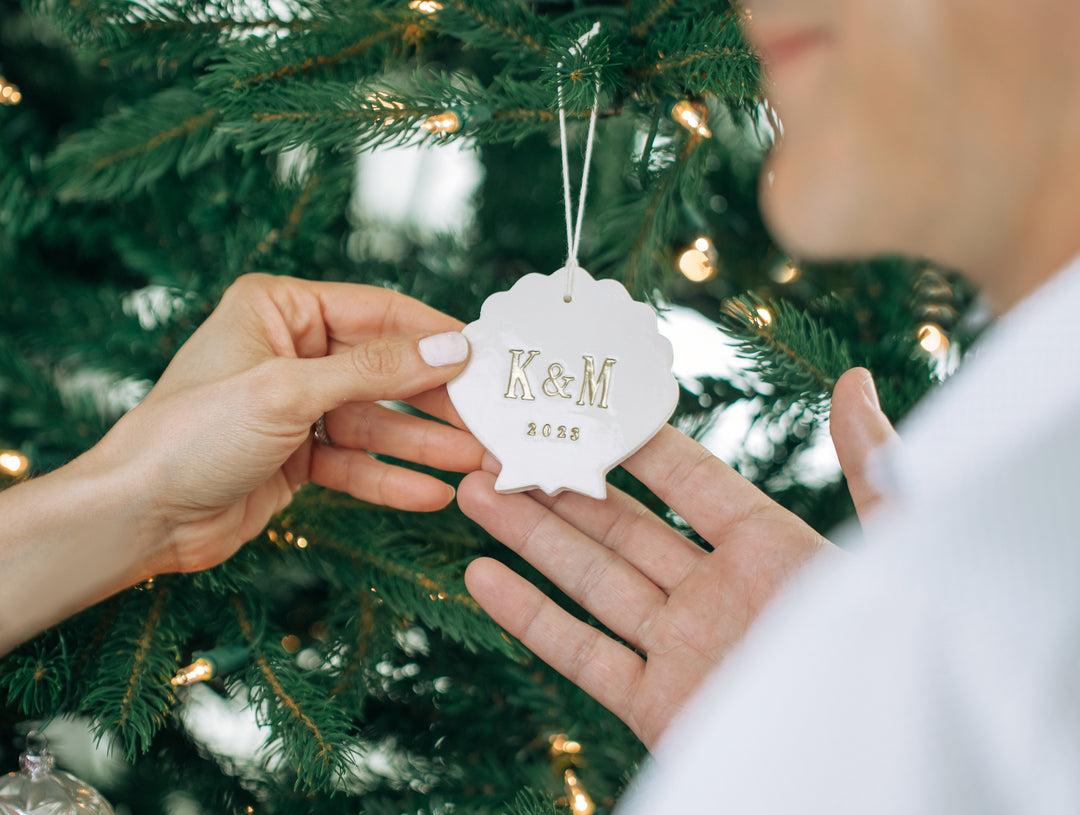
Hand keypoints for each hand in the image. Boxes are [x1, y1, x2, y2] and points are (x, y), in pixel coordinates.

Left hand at [98, 273, 482, 575]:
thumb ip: (374, 369)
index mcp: (278, 310)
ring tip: (476, 461)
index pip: (375, 311)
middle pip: (383, 369)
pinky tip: (432, 494)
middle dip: (435, 398)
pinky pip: (355, 462)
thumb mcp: (289, 391)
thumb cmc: (194, 434)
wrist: (138, 516)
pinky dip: (390, 478)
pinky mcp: (297, 457)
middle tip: (488, 418)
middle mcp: (290, 352)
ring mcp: (295, 407)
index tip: (485, 355)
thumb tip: (450, 349)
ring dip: (422, 443)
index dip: (432, 335)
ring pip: (375, 420)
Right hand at [457, 367, 896, 748]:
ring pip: (590, 579)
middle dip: (557, 483)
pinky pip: (583, 655)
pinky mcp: (657, 706)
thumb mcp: (902, 552)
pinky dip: (530, 617)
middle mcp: (717, 592)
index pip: (686, 479)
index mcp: (772, 549)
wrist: (872, 771)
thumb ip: (874, 468)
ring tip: (473, 490)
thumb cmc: (905, 659)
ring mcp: (682, 648)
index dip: (630, 441)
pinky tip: (482, 576)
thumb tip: (854, 380)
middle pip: (620, 525)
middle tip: (500, 442)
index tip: (578, 400)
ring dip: (529, 536)